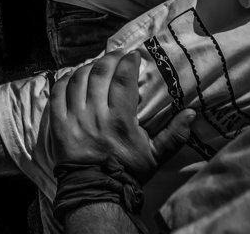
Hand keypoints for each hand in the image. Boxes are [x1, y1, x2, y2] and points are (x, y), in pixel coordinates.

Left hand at [50, 50, 194, 182]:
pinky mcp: (58, 124)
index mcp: (120, 119)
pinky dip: (65, 79)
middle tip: (117, 56)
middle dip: (109, 59)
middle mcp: (96, 114)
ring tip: (97, 65)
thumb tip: (192, 113)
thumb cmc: (128, 172)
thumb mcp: (156, 156)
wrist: (98, 193)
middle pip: (99, 73)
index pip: (122, 78)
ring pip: (78, 79)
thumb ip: (175, 135)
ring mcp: (74, 118)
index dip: (128, 62)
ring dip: (88, 67)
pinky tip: (73, 76)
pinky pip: (58, 92)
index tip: (133, 56)